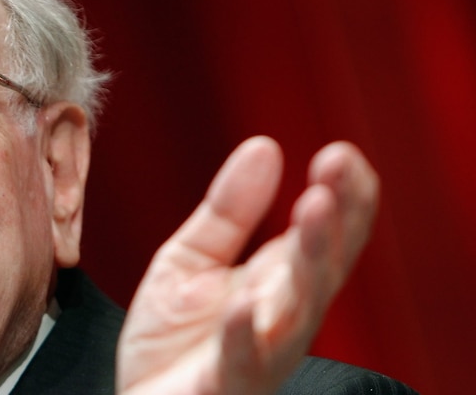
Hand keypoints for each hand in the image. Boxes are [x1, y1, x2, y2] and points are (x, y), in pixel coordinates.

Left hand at [116, 136, 378, 393]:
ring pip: (298, 306)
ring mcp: (260, 350)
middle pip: (323, 264)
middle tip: (338, 166)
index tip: (339, 151)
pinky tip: (246, 303)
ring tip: (313, 209)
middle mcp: (281, 315)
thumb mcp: (194, 257)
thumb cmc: (174, 343)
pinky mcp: (228, 381)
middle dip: (336, 215)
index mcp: (277, 280)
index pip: (325, 233)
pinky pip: (243, 357)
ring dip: (309, 258)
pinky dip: (246, 332)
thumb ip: (229, 210)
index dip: (341, 195)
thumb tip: (264, 146)